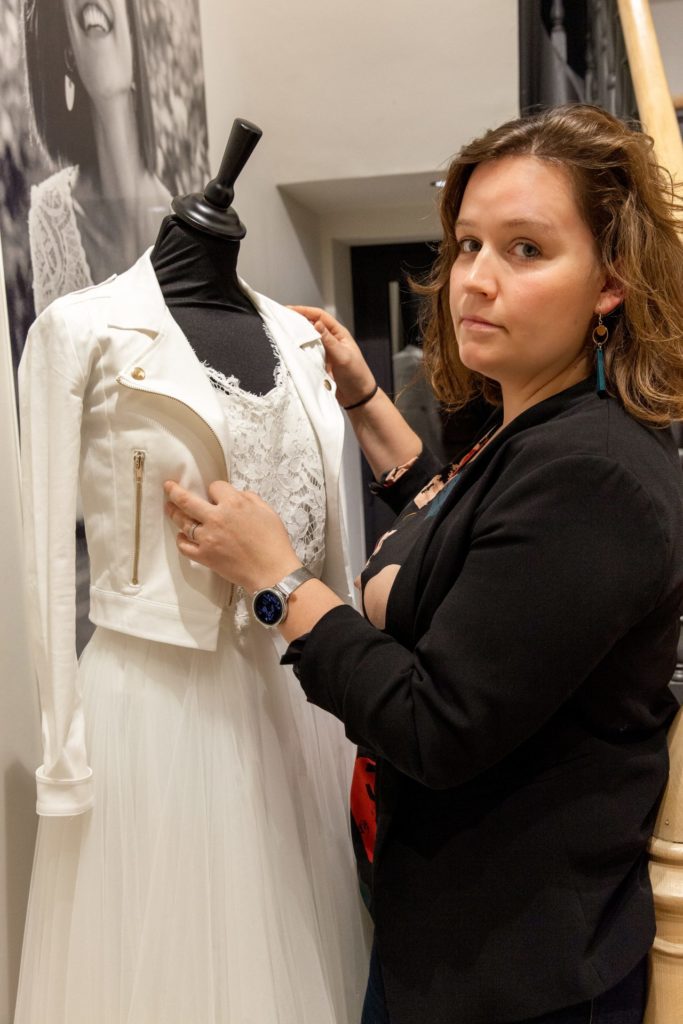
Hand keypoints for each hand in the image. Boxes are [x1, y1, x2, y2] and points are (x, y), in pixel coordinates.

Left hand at [163, 480, 301, 592]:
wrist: (272, 572)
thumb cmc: (274, 542)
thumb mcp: (267, 511)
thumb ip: (250, 498)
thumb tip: (238, 495)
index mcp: (234, 504)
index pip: (215, 487)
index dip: (216, 489)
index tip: (217, 493)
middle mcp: (216, 518)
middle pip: (186, 500)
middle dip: (174, 491)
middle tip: (168, 487)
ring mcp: (208, 538)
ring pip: (183, 522)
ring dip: (174, 513)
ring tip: (169, 508)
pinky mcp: (205, 556)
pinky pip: (185, 546)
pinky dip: (181, 540)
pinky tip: (181, 535)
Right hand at [290, 305, 376, 408]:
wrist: (358, 397)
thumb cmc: (356, 375)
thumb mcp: (343, 356)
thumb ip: (329, 341)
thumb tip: (317, 323)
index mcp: (339, 334)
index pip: (320, 316)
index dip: (305, 311)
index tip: (290, 309)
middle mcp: (331, 340)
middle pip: (312, 325)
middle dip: (297, 321)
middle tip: (281, 319)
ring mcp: (325, 352)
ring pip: (308, 339)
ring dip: (297, 336)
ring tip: (282, 332)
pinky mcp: (320, 363)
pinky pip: (307, 353)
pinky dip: (299, 350)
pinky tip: (290, 350)